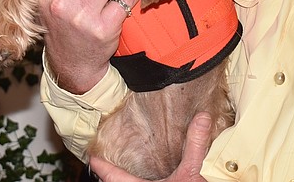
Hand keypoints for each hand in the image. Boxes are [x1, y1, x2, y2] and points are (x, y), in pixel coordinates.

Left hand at [88, 113, 211, 181]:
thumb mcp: (191, 172)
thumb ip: (195, 146)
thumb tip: (202, 118)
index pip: (114, 176)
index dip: (102, 166)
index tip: (92, 157)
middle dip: (112, 175)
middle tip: (104, 165)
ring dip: (126, 180)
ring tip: (122, 172)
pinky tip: (149, 179)